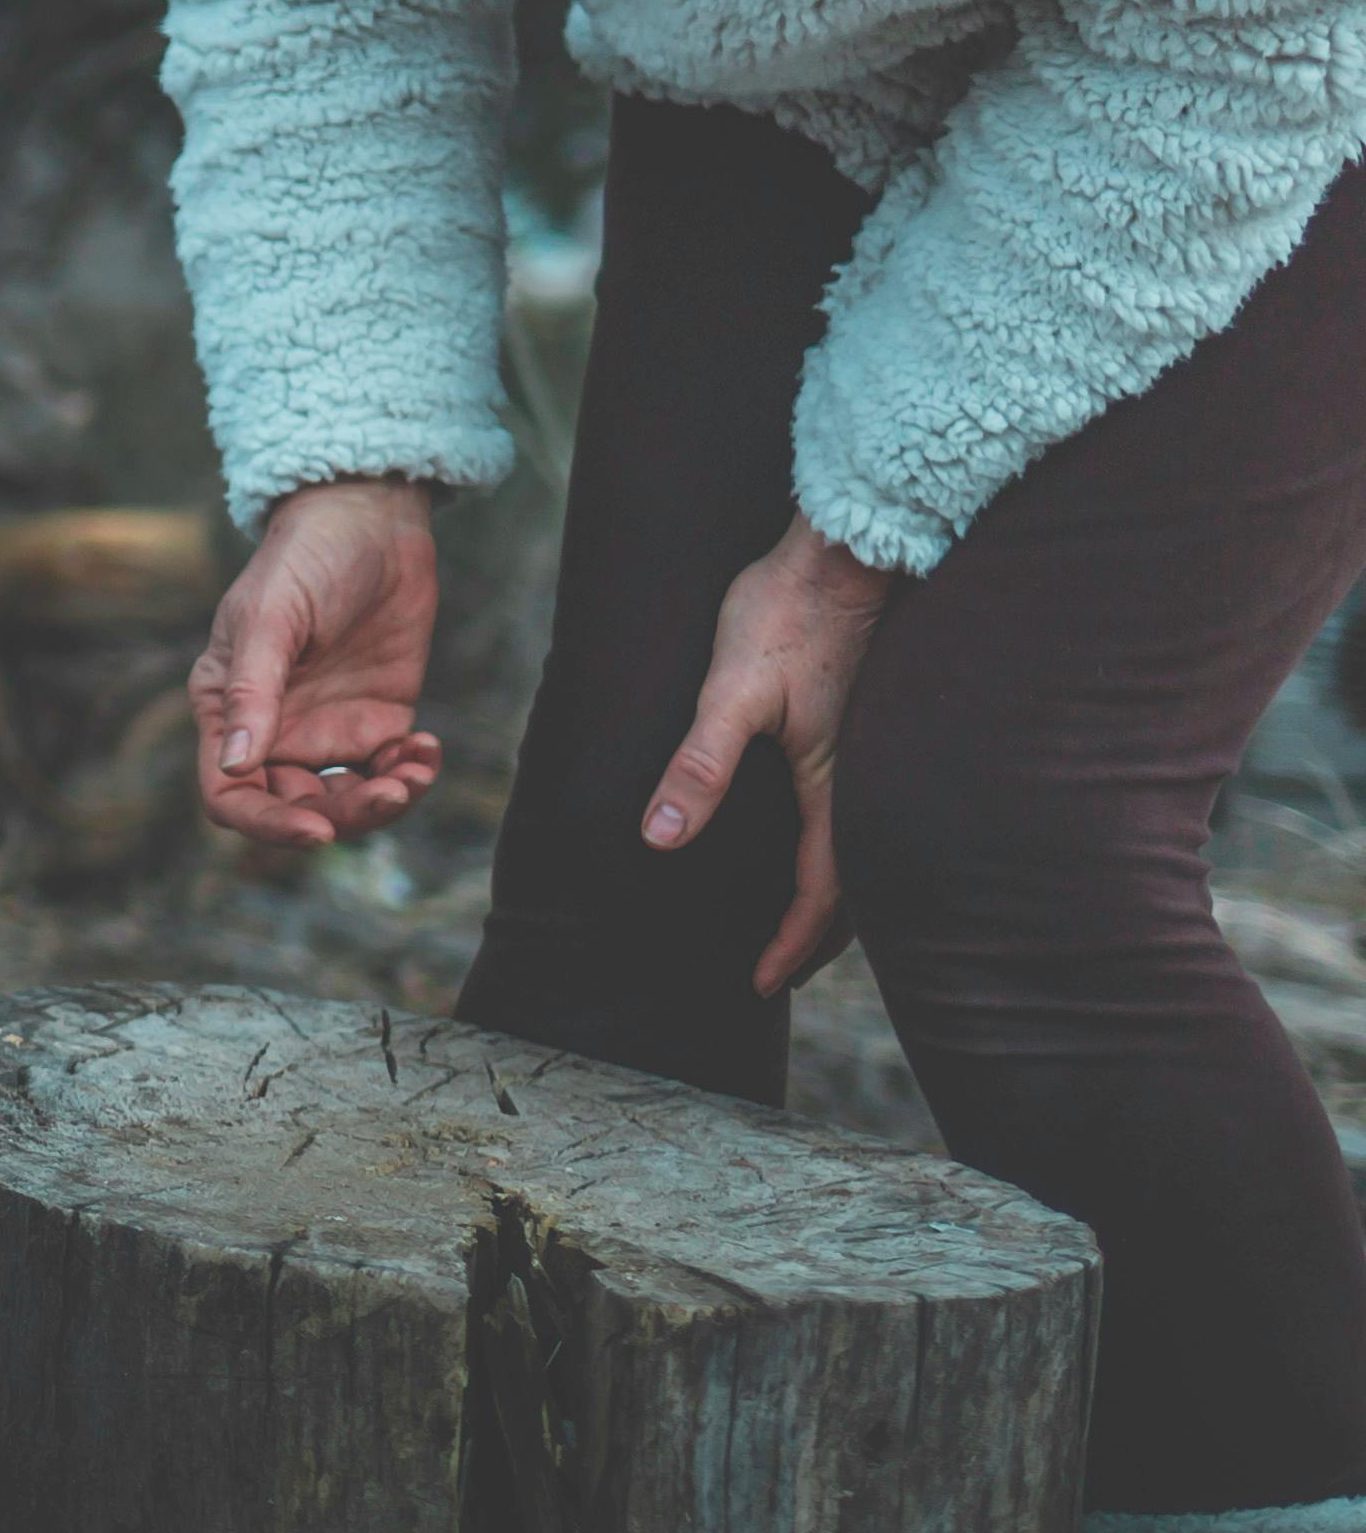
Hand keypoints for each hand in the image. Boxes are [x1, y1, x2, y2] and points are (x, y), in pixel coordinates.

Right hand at [192, 477, 452, 847]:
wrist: (370, 521)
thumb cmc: (303, 560)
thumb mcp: (271, 619)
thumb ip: (254, 692)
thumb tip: (237, 764)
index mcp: (228, 709)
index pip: (231, 794)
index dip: (268, 824)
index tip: (319, 832)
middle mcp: (272, 730)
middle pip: (295, 809)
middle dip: (344, 817)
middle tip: (391, 793)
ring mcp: (327, 728)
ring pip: (347, 803)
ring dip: (384, 803)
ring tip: (415, 770)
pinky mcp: (377, 720)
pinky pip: (391, 773)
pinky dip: (413, 774)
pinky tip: (428, 748)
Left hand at [643, 512, 897, 994]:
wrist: (845, 548)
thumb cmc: (785, 612)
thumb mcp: (731, 692)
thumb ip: (699, 767)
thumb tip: (658, 840)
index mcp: (834, 786)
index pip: (819, 895)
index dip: (789, 946)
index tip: (759, 984)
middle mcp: (867, 779)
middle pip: (853, 886)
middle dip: (818, 938)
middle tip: (781, 973)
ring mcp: (875, 754)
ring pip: (863, 849)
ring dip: (837, 897)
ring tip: (806, 926)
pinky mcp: (872, 725)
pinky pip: (864, 810)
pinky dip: (847, 849)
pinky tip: (823, 839)